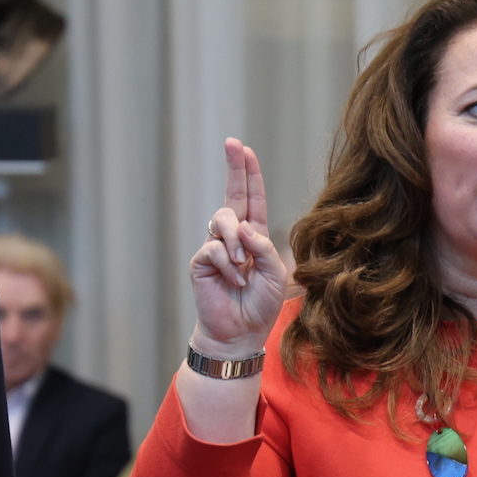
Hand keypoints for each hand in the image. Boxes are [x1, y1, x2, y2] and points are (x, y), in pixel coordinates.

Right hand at [188, 139, 288, 355]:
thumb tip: (244, 227)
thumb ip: (264, 247)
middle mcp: (235, 236)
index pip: (252, 199)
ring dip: (237, 241)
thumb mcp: (275, 273)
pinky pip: (215, 249)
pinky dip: (229, 265)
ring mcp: (217, 247)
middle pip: (233, 195)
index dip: (249, 174)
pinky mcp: (202, 261)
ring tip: (244, 268)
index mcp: (255, 236)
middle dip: (234, 168)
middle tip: (233, 143)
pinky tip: (234, 281)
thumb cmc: (261, 304)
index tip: (244, 149)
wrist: (240, 332)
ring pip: (223, 220)